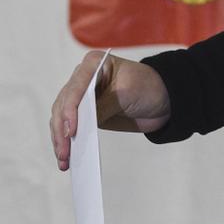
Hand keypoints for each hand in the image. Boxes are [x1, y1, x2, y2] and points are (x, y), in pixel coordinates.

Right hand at [49, 52, 170, 170]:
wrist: (163, 99)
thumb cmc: (147, 87)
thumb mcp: (126, 94)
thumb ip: (102, 106)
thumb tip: (78, 127)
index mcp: (93, 64)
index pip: (75, 88)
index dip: (70, 110)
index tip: (71, 130)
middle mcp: (82, 79)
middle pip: (63, 105)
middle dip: (62, 130)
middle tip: (64, 152)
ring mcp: (82, 97)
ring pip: (60, 118)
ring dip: (60, 139)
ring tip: (64, 159)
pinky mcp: (86, 114)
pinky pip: (70, 127)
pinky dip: (67, 142)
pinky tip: (67, 157)